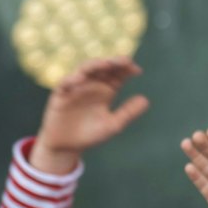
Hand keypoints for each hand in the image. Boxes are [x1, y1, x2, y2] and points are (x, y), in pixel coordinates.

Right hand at [30, 57, 149, 172]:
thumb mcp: (113, 125)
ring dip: (94, 65)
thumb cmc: (90, 135)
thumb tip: (146, 100)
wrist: (67, 147)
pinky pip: (65, 83)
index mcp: (106, 91)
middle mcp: (92, 85)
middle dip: (114, 62)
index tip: (137, 71)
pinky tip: (81, 78)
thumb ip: (128, 113)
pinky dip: (72, 78)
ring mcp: (76, 88)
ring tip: (106, 64)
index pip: (117, 74)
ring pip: (85, 70)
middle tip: (125, 61)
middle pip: (103, 67)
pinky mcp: (61, 94)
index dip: (127, 69)